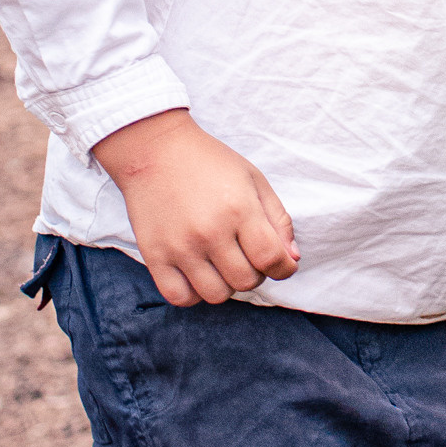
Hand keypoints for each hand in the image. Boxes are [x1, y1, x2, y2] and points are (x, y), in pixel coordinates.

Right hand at [90, 109, 299, 307]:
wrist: (153, 149)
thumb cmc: (209, 162)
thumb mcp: (253, 180)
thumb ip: (278, 220)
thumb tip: (292, 260)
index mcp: (239, 209)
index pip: (272, 260)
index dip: (284, 268)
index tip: (281, 264)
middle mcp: (210, 231)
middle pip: (246, 281)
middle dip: (255, 273)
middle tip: (246, 255)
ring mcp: (179, 246)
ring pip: (216, 295)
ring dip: (226, 285)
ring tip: (221, 263)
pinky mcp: (154, 255)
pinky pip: (180, 297)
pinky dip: (193, 293)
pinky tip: (197, 273)